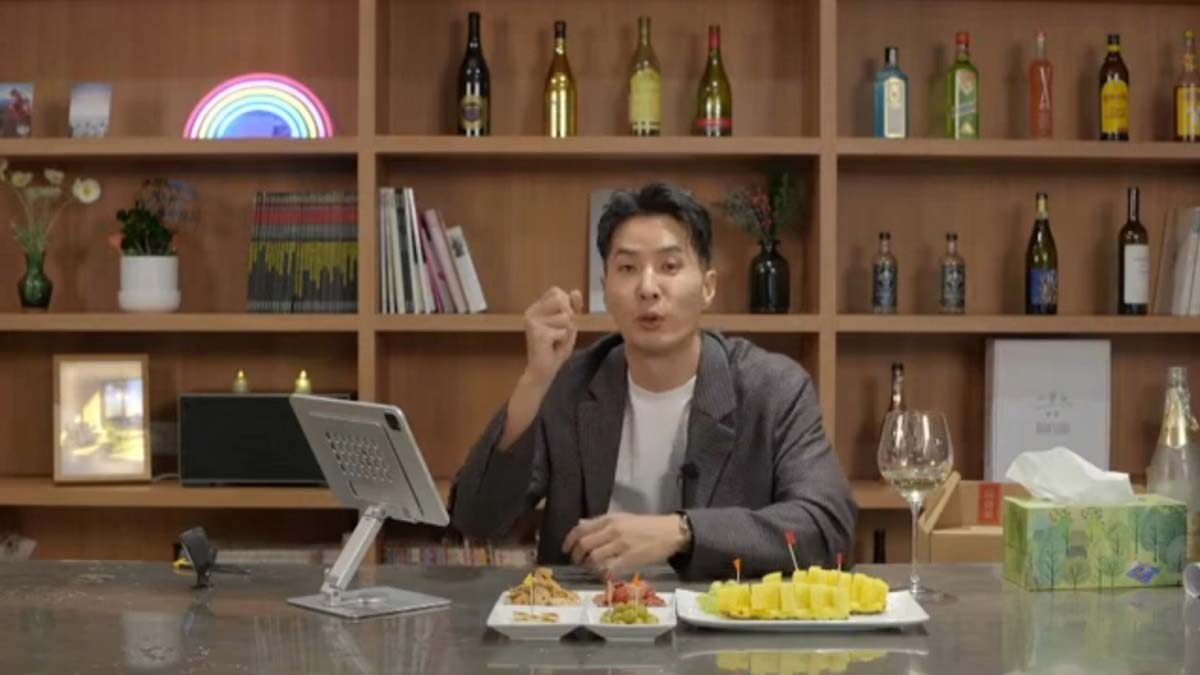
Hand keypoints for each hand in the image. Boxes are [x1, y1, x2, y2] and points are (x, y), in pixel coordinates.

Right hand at [522, 286, 582, 384]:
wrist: (543, 371)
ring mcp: (533, 322)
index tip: (564, 320)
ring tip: (556, 340)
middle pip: (561, 299)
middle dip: (568, 317)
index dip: (567, 303)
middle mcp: (531, 312)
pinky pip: (564, 331)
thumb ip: (572, 306)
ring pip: (565, 317)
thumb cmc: (555, 347)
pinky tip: (553, 347)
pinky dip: (564, 340)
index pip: (556, 291)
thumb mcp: (568, 323)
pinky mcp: (538, 334)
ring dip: (567, 331)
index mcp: (536, 307)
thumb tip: (575, 291)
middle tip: (559, 332)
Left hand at [562, 514, 686, 575]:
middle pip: (584, 544)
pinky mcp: (630, 559)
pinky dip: (601, 573)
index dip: (569, 540)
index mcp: (609, 519)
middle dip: (575, 555)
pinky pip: (608, 568)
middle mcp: (613, 531)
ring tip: (588, 568)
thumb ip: (600, 523)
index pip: (581, 529)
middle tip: (576, 561)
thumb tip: (579, 524)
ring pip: (593, 557)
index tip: (566, 549)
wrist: (669, 532)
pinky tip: (601, 574)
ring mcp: (621, 545)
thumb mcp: (621, 518)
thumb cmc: (645, 525)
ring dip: (587, 566)